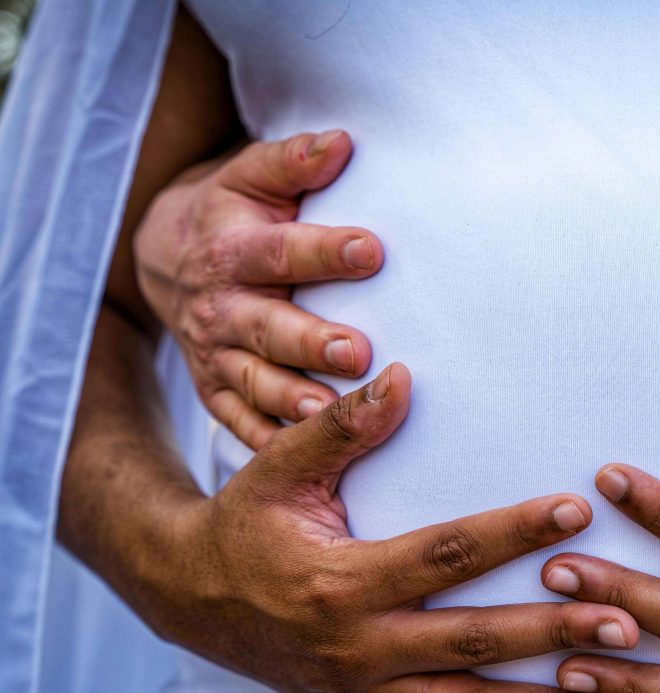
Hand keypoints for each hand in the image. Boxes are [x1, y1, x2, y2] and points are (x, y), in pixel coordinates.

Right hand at [134, 130, 382, 448]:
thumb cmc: (231, 213)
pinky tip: (304, 460)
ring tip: (329, 415)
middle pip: (267, 327)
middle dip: (310, 342)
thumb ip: (293, 161)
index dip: (325, 251)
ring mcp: (214, 355)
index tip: (373, 251)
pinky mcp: (216, 392)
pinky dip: (268, 444)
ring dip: (291, 401)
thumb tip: (342, 143)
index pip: (280, 251)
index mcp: (232, 251)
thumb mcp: (251, 176)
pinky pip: (239, 424)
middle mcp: (220, 307)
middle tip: (358, 350)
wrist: (163, 257)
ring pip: (253, 383)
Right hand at [146, 363, 639, 692]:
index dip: (513, 530)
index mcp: (342, 581)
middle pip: (473, 640)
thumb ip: (341, 426)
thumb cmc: (244, 525)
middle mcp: (360, 648)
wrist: (190, 600)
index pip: (446, 553)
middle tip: (625, 623)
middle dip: (554, 633)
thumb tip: (398, 375)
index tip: (576, 510)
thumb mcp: (277, 469)